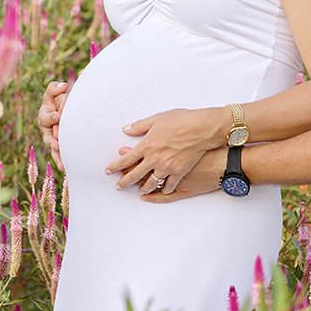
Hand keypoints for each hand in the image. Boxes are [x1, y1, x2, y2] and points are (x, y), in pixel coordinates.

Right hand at [37, 79, 70, 163]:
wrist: (70, 108)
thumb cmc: (62, 98)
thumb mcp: (57, 91)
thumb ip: (57, 88)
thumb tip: (64, 86)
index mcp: (45, 111)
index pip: (46, 114)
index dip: (52, 115)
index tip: (59, 116)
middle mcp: (46, 125)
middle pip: (47, 131)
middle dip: (51, 136)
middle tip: (56, 141)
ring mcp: (51, 135)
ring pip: (51, 143)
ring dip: (54, 149)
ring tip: (58, 154)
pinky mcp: (57, 144)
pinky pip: (57, 153)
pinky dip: (59, 159)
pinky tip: (63, 167)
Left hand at [107, 107, 226, 194]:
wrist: (201, 128)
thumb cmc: (182, 121)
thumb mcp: (157, 119)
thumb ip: (140, 126)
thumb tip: (127, 129)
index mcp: (147, 146)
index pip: (126, 159)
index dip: (116, 166)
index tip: (109, 170)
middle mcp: (154, 159)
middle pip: (135, 175)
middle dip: (125, 182)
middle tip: (119, 186)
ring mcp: (167, 167)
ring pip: (151, 183)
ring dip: (143, 188)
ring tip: (139, 191)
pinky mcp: (179, 172)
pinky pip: (169, 185)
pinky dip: (164, 189)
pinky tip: (161, 191)